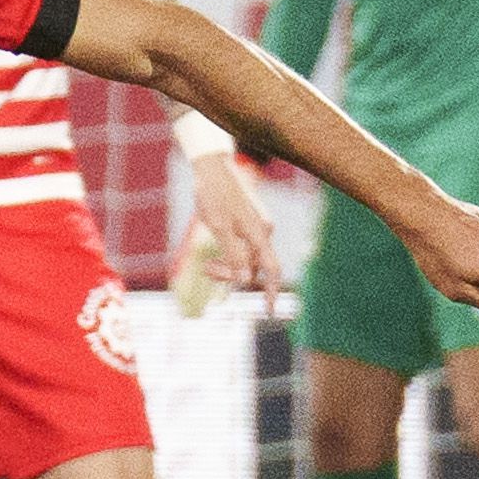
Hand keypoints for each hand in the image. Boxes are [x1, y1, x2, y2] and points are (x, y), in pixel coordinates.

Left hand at [176, 153, 280, 318]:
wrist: (211, 167)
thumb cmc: (214, 194)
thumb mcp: (219, 226)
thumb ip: (233, 254)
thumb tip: (244, 281)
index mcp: (259, 233)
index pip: (272, 269)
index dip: (272, 292)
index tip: (269, 311)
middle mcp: (263, 230)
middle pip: (254, 265)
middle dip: (233, 274)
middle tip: (207, 270)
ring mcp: (256, 225)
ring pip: (246, 256)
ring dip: (228, 265)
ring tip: (206, 265)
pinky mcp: (248, 221)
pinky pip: (243, 246)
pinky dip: (229, 253)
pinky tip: (213, 252)